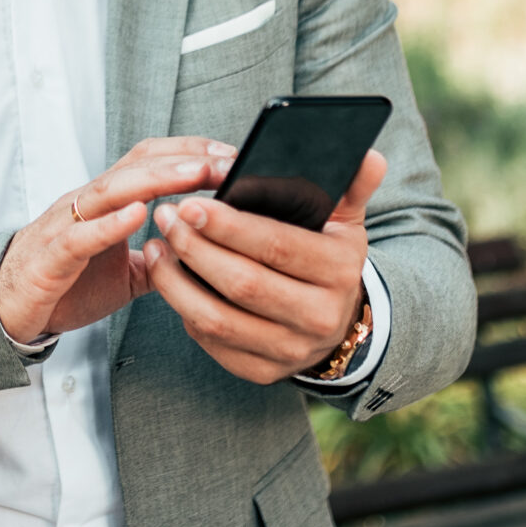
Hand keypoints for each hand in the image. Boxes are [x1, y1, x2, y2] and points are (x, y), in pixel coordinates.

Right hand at [0, 137, 234, 342]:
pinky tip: (138, 215)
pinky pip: (80, 235)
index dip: (189, 153)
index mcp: (106, 202)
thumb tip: (206, 254)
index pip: (149, 160)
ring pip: (111, 189)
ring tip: (195, 174)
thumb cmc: (66, 283)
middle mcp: (87, 203)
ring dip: (156, 179)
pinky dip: (110, 224)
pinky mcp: (51, 256)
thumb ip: (162, 257)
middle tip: (228, 160)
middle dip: (185, 159)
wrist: (7, 308)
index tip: (231, 156)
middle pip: (136, 164)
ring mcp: (67, 225)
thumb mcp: (127, 272)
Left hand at [141, 148, 387, 384]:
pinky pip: (212, 343)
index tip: (191, 203)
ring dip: (177, 282)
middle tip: (166, 217)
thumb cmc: (328, 257)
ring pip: (218, 319)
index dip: (230, 226)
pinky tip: (169, 280)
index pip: (277, 246)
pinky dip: (184, 310)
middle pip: (243, 283)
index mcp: (339, 272)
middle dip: (196, 248)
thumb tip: (369, 155)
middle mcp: (319, 317)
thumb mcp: (345, 222)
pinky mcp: (262, 371)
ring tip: (156, 246)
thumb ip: (352, 186)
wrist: (337, 322)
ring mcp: (290, 350)